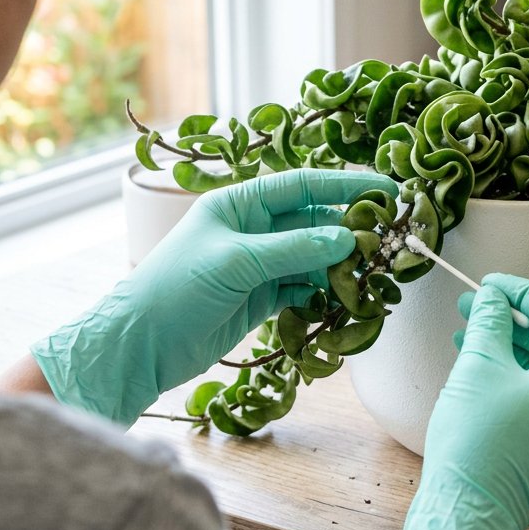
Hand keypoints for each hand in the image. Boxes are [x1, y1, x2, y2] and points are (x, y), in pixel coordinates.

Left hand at [31, 168, 396, 423]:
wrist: (141, 345)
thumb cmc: (176, 289)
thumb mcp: (236, 262)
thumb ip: (294, 249)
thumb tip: (347, 240)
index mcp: (239, 203)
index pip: (302, 185)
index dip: (344, 184)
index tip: (385, 189)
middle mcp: (252, 229)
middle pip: (313, 220)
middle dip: (348, 228)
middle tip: (386, 238)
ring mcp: (258, 264)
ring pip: (313, 256)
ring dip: (340, 264)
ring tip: (370, 272)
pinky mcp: (261, 297)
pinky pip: (303, 286)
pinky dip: (323, 291)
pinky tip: (342, 297)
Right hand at [380, 273, 528, 529]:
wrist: (469, 513)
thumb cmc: (477, 439)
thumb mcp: (480, 368)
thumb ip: (491, 324)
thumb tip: (494, 298)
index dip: (523, 293)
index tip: (489, 285)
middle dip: (512, 320)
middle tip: (473, 304)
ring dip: (508, 347)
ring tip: (466, 331)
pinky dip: (513, 376)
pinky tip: (478, 366)